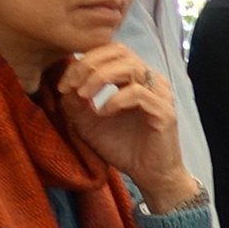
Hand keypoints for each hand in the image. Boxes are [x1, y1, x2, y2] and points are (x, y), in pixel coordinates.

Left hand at [54, 43, 199, 212]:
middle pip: (120, 51)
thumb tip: (64, 86)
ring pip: (130, 67)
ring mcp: (160, 94)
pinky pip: (138, 93)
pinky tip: (103, 113)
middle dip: (90, 65)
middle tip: (72, 85)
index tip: (63, 84)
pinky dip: (115, 100)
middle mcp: (150, 80)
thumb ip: (76, 104)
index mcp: (135, 78)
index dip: (84, 61)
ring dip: (100, 78)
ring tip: (84, 96)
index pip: (110, 51)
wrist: (149, 176)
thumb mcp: (89, 124)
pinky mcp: (164, 111)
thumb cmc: (123, 148)